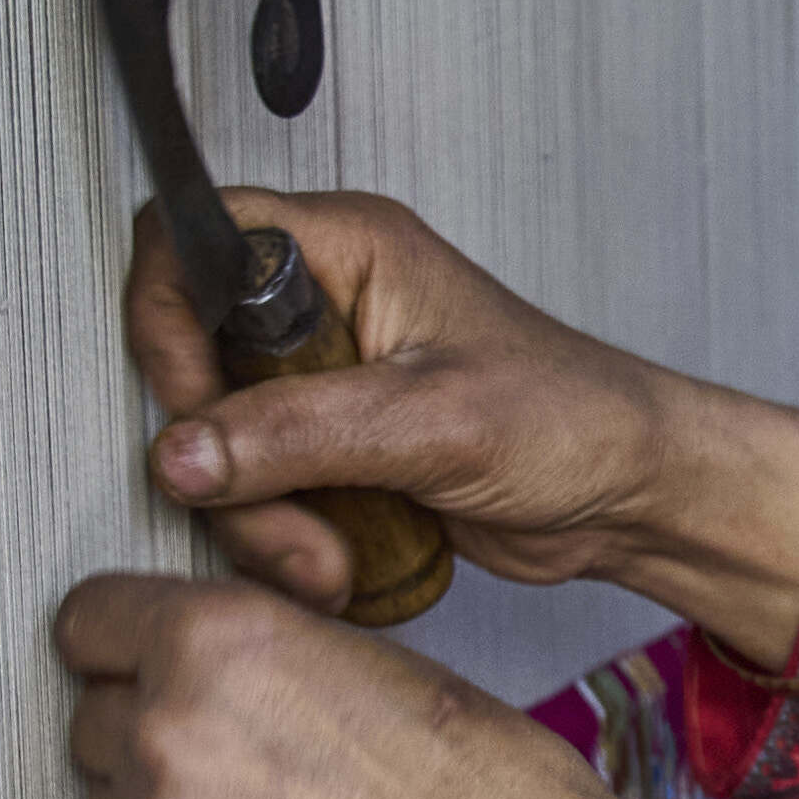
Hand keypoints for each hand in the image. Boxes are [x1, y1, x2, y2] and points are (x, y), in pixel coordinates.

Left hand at [54, 573, 622, 798]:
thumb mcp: (365, 661)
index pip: (88, 624)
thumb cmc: (483, 785)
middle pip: (92, 726)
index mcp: (213, 643)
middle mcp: (166, 736)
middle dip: (149, 740)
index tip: (136, 668)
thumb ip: (254, 656)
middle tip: (240, 772)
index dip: (123, 646)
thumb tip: (193, 672)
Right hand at [123, 190, 798, 659]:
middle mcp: (326, 306)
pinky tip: (337, 559)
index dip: (169, 318)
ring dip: (258, 516)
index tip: (192, 407)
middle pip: (196, 359)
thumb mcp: (432, 422)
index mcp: (348, 249)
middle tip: (278, 515)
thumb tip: (186, 450)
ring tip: (327, 555)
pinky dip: (283, 536)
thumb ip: (300, 432)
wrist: (628, 495)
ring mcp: (325, 381)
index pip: (198, 238)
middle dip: (224, 458)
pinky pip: (259, 488)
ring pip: (220, 441)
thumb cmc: (574, 420)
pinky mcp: (332, 446)